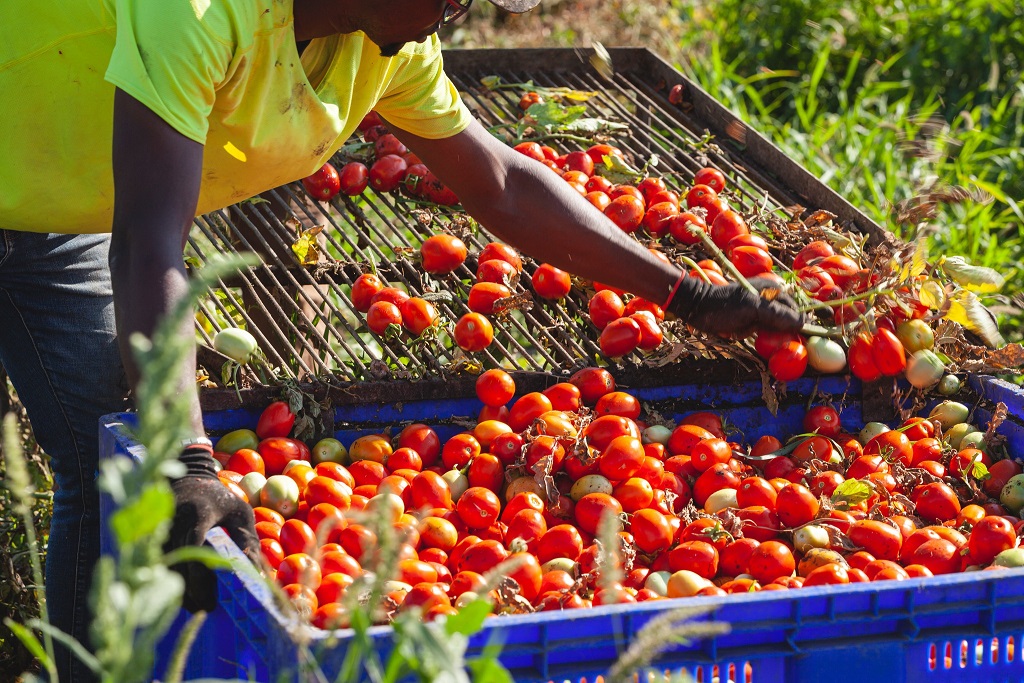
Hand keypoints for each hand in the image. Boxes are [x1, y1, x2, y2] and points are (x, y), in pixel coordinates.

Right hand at [165, 446, 258, 612]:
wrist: (186, 479)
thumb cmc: (218, 499)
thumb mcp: (240, 512)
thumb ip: (247, 540)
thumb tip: (257, 572)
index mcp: (196, 516)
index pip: (194, 553)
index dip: (201, 582)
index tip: (211, 603)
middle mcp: (172, 525)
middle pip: (177, 569)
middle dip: (191, 594)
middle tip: (207, 608)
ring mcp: (156, 533)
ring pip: (164, 572)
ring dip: (179, 591)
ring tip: (198, 604)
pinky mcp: (148, 539)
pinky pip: (157, 567)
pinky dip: (170, 581)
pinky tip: (185, 591)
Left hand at [667, 275, 804, 335]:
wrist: (694, 307)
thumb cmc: (722, 306)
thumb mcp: (751, 308)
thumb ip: (777, 314)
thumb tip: (802, 322)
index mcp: (773, 289)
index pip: (797, 308)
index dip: (805, 319)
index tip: (815, 328)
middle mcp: (769, 298)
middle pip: (787, 320)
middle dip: (777, 331)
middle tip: (755, 330)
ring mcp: (758, 309)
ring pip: (773, 329)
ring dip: (762, 334)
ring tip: (741, 329)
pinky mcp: (748, 319)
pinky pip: (759, 332)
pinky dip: (749, 334)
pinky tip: (737, 332)